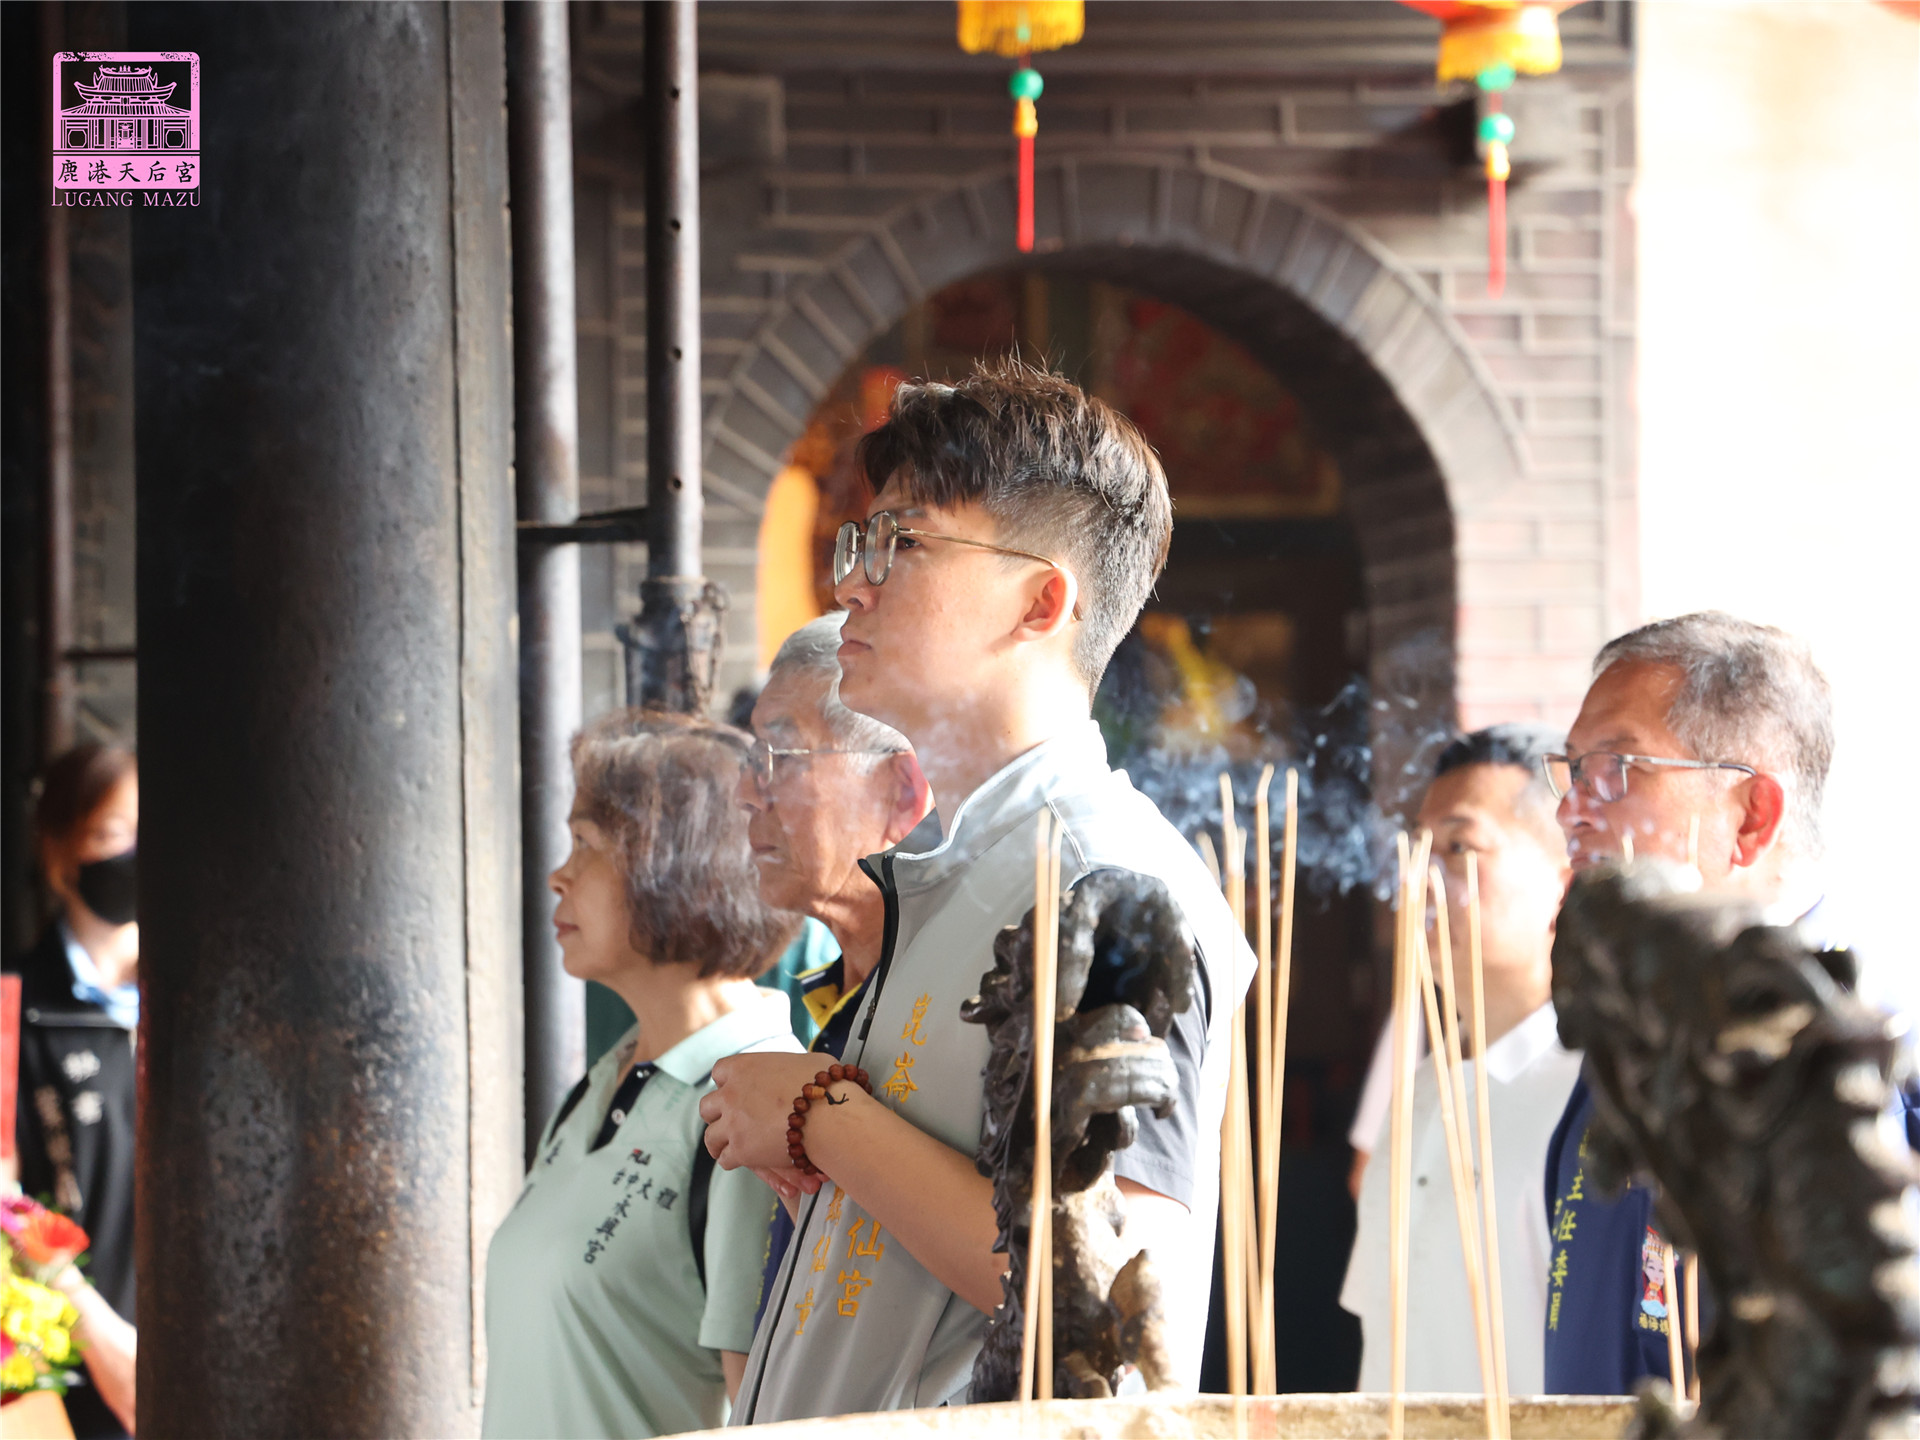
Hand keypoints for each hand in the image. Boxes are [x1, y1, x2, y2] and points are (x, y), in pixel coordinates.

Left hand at [700, 1051, 826, 1171]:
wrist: (828, 1114)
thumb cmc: (824, 1086)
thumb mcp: (806, 1062)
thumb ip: (789, 1066)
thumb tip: (798, 1071)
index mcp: (744, 1067)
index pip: (719, 1072)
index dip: (727, 1083)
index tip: (735, 1091)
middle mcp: (731, 1093)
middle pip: (707, 1106)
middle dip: (717, 1114)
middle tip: (728, 1121)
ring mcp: (732, 1123)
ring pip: (710, 1137)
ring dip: (720, 1141)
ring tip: (727, 1146)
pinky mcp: (740, 1149)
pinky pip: (725, 1159)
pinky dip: (733, 1160)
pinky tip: (741, 1160)